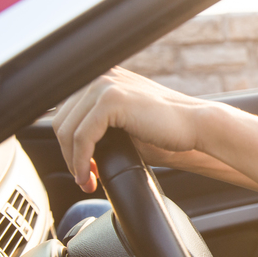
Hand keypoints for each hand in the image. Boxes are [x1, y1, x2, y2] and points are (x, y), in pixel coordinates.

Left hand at [52, 67, 208, 191]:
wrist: (196, 126)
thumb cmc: (166, 129)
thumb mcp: (125, 121)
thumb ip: (98, 124)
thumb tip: (68, 145)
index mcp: (103, 77)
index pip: (66, 111)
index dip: (68, 143)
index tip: (82, 166)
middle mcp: (101, 76)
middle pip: (60, 121)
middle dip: (68, 155)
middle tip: (85, 178)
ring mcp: (105, 85)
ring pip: (66, 130)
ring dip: (73, 161)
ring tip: (87, 180)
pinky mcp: (111, 101)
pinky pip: (81, 137)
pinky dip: (81, 161)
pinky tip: (91, 175)